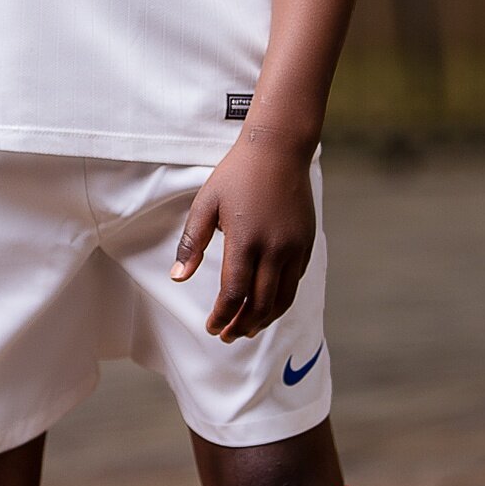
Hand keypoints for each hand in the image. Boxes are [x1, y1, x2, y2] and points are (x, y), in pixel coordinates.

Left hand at [169, 134, 315, 341]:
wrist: (279, 150)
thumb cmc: (236, 175)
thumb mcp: (205, 204)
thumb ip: (191, 243)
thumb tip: (178, 278)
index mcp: (245, 241)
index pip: (234, 294)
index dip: (221, 316)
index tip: (211, 328)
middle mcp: (274, 249)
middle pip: (260, 304)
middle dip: (242, 325)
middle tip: (227, 336)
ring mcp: (294, 247)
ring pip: (282, 299)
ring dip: (264, 319)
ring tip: (247, 328)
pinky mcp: (306, 243)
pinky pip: (294, 281)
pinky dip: (280, 299)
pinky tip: (266, 303)